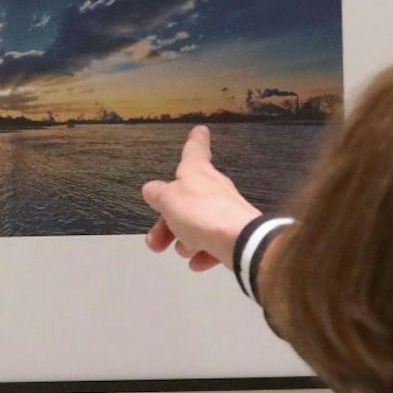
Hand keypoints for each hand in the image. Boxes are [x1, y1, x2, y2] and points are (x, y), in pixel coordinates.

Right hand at [141, 126, 261, 271]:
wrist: (239, 240)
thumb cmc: (201, 213)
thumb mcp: (168, 200)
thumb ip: (157, 194)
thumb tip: (152, 189)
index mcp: (198, 173)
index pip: (194, 151)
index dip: (194, 141)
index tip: (200, 130)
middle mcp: (213, 188)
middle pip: (185, 202)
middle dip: (166, 224)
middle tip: (155, 242)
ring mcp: (226, 212)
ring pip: (196, 226)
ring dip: (184, 241)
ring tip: (185, 250)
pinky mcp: (234, 234)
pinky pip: (212, 244)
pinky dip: (203, 254)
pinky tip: (199, 263)